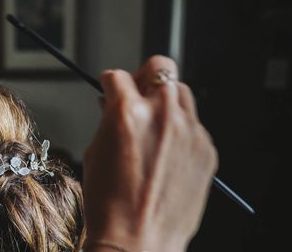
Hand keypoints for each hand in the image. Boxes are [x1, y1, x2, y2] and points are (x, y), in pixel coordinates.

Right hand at [82, 56, 217, 251]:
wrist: (138, 240)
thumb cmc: (110, 202)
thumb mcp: (96, 150)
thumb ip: (108, 118)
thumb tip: (114, 101)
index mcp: (127, 113)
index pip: (117, 75)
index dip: (109, 84)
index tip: (110, 90)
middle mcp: (162, 116)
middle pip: (160, 67)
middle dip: (144, 77)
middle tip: (137, 94)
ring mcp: (189, 132)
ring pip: (181, 92)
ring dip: (165, 100)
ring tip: (154, 124)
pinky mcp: (206, 150)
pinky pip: (194, 124)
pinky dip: (180, 129)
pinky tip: (167, 152)